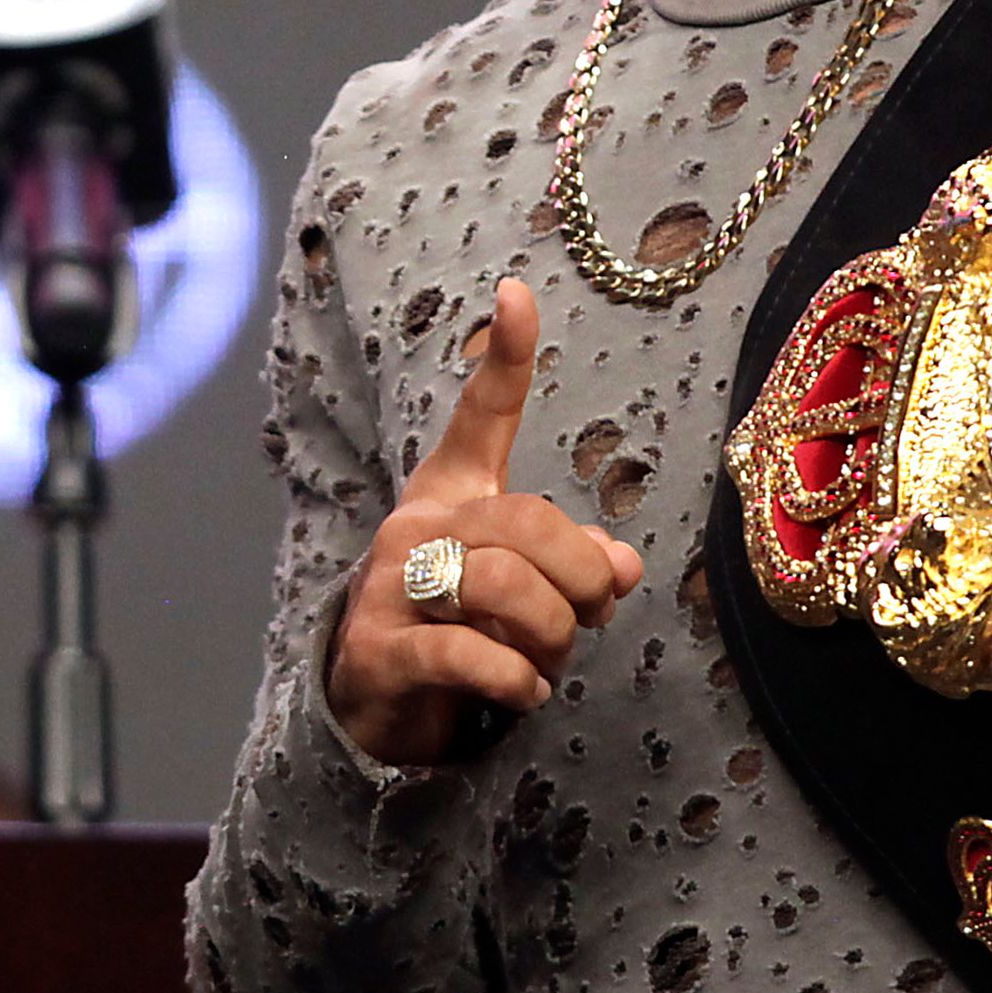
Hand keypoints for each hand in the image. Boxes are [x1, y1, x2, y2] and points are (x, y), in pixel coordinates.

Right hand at [327, 277, 642, 766]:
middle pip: (525, 521)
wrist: (372, 700)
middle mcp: (417, 527)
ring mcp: (390, 588)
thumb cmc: (460, 625)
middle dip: (582, 577)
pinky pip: (466, 654)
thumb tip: (620, 565)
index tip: (517, 292)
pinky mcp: (380, 652)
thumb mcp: (525, 587)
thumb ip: (576, 564)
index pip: (482, 417)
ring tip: (550, 660)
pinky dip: (515, 678)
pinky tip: (525, 690)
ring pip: (500, 586)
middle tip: (593, 616)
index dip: (504, 358)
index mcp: (452, 495)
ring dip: (552, 635)